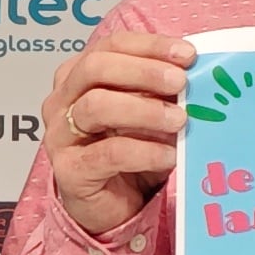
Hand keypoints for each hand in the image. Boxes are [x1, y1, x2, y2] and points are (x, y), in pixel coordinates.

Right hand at [44, 28, 194, 240]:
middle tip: (180, 83)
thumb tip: (194, 75)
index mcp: (78, 76)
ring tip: (179, 120)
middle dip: (143, 71)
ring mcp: (60, 136)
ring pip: (95, 106)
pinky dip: (144, 151)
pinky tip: (169, 155)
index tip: (187, 55)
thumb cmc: (129, 155)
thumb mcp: (147, 115)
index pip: (110, 46)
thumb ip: (160, 92)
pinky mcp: (69, 170)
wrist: (110, 208)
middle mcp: (62, 101)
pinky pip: (108, 153)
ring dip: (144, 109)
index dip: (149, 46)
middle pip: (95, 68)